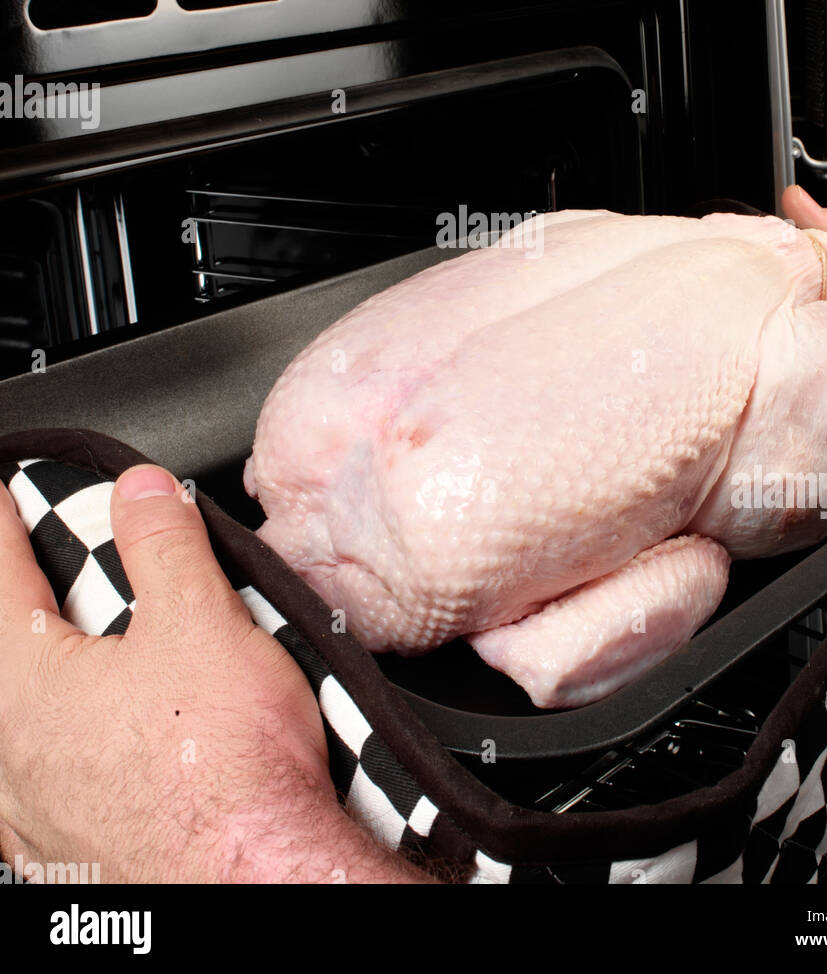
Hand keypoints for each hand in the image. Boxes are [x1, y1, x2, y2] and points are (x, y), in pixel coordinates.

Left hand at [0, 464, 430, 882]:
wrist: (255, 881)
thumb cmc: (225, 771)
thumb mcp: (200, 621)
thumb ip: (162, 543)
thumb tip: (139, 492)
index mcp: (24, 688)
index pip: (0, 579)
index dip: (2, 526)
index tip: (0, 498)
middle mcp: (9, 757)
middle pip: (2, 657)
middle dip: (19, 608)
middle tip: (38, 572)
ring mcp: (32, 818)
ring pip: (13, 730)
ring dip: (37, 685)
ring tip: (75, 661)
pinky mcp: (67, 860)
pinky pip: (36, 789)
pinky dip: (56, 749)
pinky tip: (90, 753)